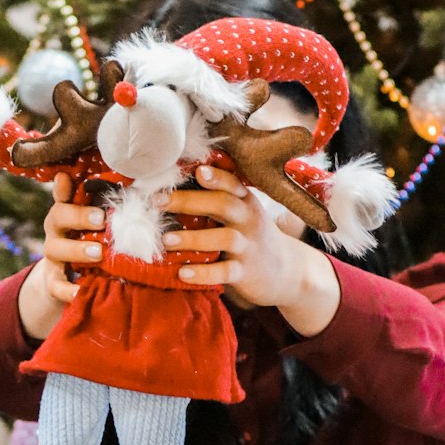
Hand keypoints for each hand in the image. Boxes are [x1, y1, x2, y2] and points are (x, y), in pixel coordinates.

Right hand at [18, 173, 104, 341]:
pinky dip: (67, 289)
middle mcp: (56, 231)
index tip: (67, 178)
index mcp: (68, 213)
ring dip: (76, 249)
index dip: (63, 187)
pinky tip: (80, 291)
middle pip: (57, 216)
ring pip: (54, 248)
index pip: (62, 195)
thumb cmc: (92, 244)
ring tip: (98, 253)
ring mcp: (53, 256)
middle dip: (78, 216)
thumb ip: (111, 211)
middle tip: (101, 219)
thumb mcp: (99, 228)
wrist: (67, 282)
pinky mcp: (52, 281)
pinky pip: (56, 285)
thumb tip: (137, 189)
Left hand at [163, 165, 339, 338]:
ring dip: (193, 238)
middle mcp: (249, 220)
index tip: (197, 170)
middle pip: (223, 205)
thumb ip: (218, 198)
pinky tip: (183, 272)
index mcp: (245, 202)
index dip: (216, 176)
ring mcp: (249, 247)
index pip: (232, 183)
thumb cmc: (251, 237)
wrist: (286, 270)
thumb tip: (181, 180)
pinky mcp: (246, 273)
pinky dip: (203, 273)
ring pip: (224, 238)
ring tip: (166, 240)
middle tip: (159, 201)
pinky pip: (224, 272)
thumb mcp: (242, 213)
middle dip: (189, 201)